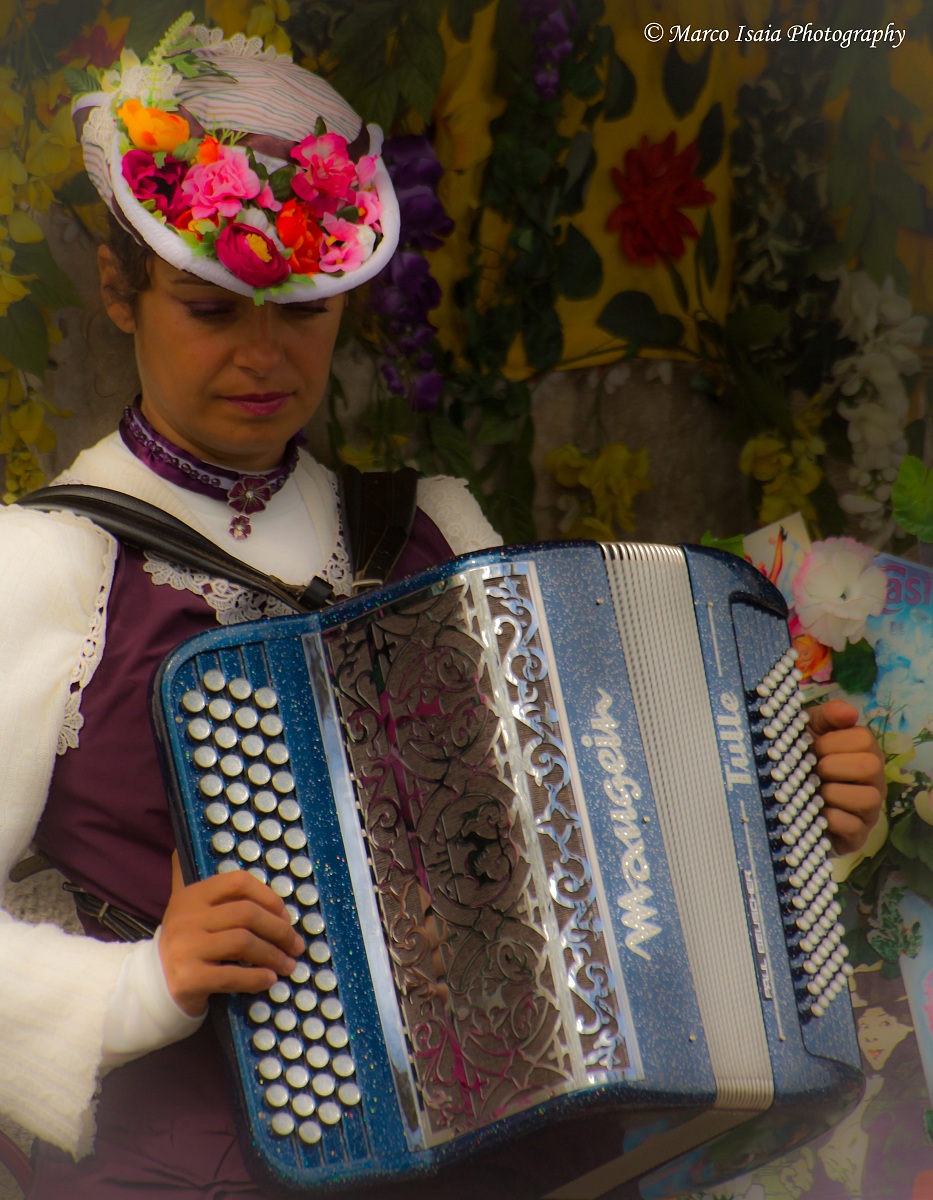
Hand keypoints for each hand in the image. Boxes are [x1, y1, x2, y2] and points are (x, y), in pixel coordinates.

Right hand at [159, 853, 304, 1015]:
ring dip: (273, 955)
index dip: (269, 896)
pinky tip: (269, 980)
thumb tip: (179, 847)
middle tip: (296, 945)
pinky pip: (232, 975)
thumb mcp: (184, 906)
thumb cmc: (185, 941)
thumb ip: (187, 878)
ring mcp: (186, 947)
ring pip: (243, 943)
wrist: (153, 984)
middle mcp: (187, 917)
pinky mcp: (188, 978)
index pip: (238, 882)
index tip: (286, 916)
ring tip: (288, 965)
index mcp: (193, 895)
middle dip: (279, 931)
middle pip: (247, 914)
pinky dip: (256, 978)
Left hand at [808, 699, 885, 855]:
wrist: (788, 800)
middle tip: (814, 770)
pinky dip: (830, 819)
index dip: (832, 742)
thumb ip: (827, 716)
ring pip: (868, 798)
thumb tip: (849, 711)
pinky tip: (816, 813)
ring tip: (815, 792)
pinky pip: (853, 827)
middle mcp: (873, 779)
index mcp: (864, 751)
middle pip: (870, 766)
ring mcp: (869, 809)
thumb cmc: (804, 760)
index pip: (863, 738)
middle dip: (833, 766)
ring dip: (834, 793)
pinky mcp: (857, 835)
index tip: (812, 747)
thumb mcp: (809, 731)